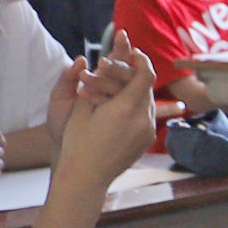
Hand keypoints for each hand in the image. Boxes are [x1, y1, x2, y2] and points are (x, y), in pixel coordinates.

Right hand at [48, 46, 156, 184]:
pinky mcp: (147, 142)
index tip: (135, 51)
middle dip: (138, 75)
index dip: (141, 60)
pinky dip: (139, 107)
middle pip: (148, 88)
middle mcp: (142, 119)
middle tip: (128, 65)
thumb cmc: (77, 141)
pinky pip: (148, 117)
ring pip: (149, 102)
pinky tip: (126, 106)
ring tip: (125, 85)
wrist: (86, 176)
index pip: (145, 75)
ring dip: (139, 91)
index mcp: (126, 108)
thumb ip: (96, 83)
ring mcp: (147, 132)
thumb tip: (104, 64)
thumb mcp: (82, 108)